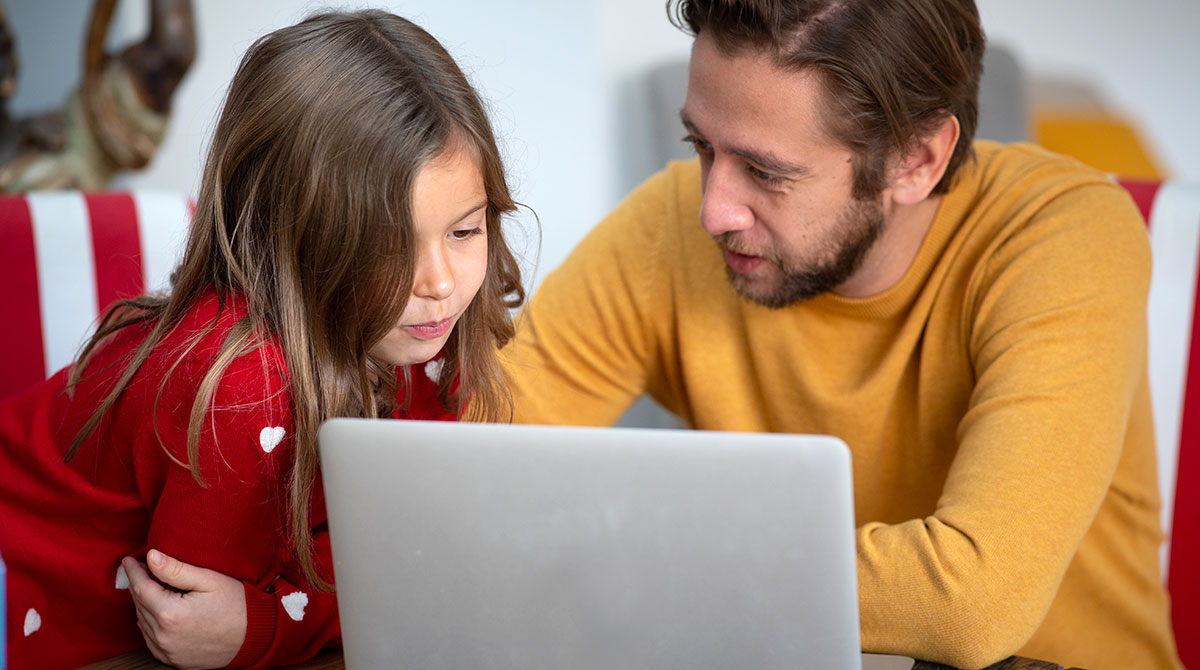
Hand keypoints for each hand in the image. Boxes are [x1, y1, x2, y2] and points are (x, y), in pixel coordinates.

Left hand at [123, 550, 246, 669]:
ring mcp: (167, 651)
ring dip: (144, 604)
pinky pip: (151, 640)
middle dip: (139, 585)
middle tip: (142, 569)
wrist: (256, 636)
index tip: (129, 559)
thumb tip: (151, 556)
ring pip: (143, 623)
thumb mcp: (209, 580)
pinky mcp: (173, 660)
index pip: (141, 588)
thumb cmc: (238, 605)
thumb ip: (177, 569)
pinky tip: (158, 613)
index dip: (134, 571)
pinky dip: (150, 625)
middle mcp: (164, 636)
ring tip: (151, 588)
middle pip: (140, 605)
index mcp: (170, 613)